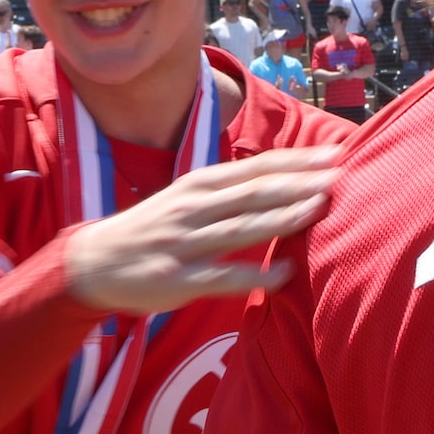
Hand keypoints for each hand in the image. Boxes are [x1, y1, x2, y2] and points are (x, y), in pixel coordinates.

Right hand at [64, 146, 340, 314]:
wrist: (94, 262)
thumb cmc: (153, 228)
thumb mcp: (187, 197)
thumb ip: (230, 191)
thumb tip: (284, 180)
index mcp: (200, 184)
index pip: (256, 167)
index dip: (297, 161)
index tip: (335, 154)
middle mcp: (194, 207)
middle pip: (255, 191)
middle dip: (299, 182)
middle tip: (340, 176)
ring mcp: (186, 243)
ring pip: (241, 227)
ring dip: (283, 217)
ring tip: (320, 208)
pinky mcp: (179, 279)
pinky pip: (223, 276)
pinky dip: (256, 274)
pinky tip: (286, 273)